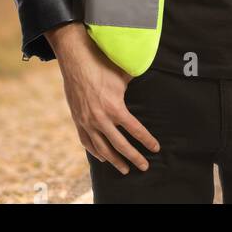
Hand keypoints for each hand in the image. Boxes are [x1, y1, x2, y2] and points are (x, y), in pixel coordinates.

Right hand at [48, 23, 160, 173]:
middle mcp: (101, 119)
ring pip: (102, 148)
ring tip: (124, 170)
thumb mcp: (124, 75)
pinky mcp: (77, 121)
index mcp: (115, 108)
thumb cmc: (103, 66)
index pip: (136, 130)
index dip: (147, 141)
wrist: (76, 62)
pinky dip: (95, 152)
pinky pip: (86, 142)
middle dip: (134, 158)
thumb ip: (137, 82)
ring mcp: (87, 122)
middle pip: (120, 145)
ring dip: (114, 161)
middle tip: (144, 167)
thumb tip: (154, 76)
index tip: (155, 148)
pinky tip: (103, 158)